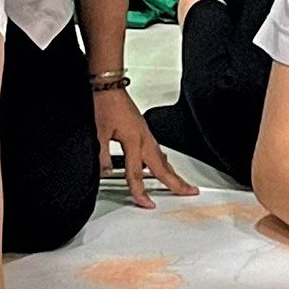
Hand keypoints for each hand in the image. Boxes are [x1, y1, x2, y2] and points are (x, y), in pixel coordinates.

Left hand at [95, 86, 196, 208]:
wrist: (108, 85)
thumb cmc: (104, 103)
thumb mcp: (98, 133)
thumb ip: (102, 156)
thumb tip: (105, 171)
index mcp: (134, 141)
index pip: (136, 174)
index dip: (140, 192)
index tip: (146, 204)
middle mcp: (144, 138)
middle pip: (163, 167)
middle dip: (177, 182)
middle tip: (191, 192)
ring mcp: (145, 133)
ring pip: (162, 158)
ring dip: (172, 172)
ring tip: (180, 183)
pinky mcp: (143, 129)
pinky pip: (157, 150)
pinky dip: (162, 161)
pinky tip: (161, 164)